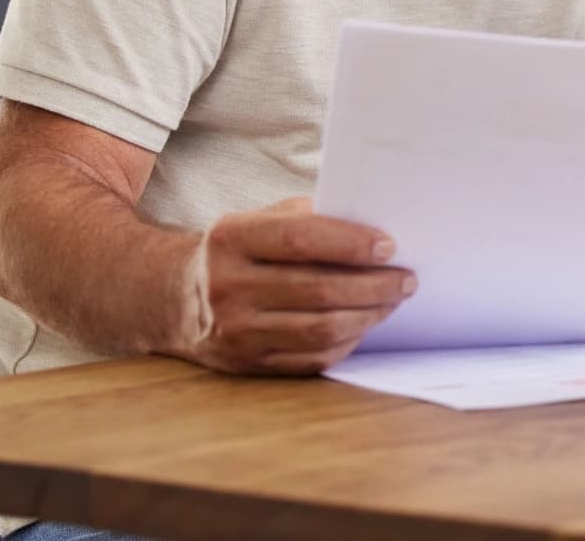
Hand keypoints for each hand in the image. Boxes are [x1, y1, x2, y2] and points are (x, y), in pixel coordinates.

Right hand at [174, 196, 413, 375]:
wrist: (178, 298)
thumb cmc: (239, 250)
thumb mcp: (260, 219)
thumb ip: (308, 219)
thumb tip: (374, 228)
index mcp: (230, 238)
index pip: (300, 239)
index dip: (351, 243)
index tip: (390, 246)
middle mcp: (226, 286)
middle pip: (318, 290)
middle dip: (373, 285)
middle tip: (406, 277)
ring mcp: (234, 332)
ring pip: (320, 330)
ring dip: (368, 315)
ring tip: (394, 299)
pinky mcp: (247, 365)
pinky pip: (312, 359)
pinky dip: (348, 341)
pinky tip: (365, 323)